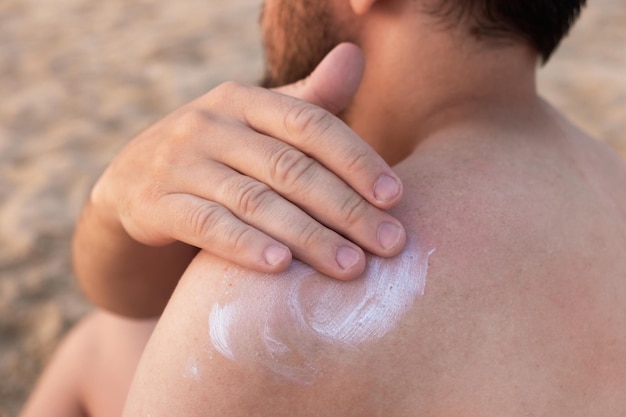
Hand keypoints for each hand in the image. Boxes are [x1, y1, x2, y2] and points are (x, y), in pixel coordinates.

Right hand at [91, 43, 405, 279]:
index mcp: (243, 100)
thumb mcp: (257, 123)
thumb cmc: (216, 154)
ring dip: (308, 236)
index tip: (395, 196)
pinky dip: (244, 244)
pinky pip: (206, 225)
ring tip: (350, 266)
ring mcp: (179, 163)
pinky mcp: (154, 204)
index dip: (356, 159)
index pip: (310, 125)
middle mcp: (210, 124)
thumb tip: (356, 55)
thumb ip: (307, 101)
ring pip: (255, 200)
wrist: (133, 182)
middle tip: (390, 242)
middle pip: (289, 167)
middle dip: (346, 209)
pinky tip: (281, 266)